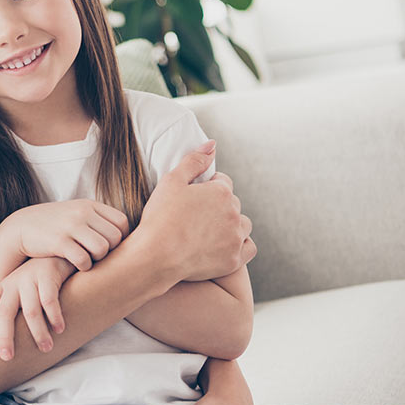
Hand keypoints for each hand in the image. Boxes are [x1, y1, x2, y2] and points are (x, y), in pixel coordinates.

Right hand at [0, 200, 129, 271]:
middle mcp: (82, 212)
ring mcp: (71, 226)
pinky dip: (83, 267)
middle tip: (97, 258)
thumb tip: (125, 236)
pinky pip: (84, 259)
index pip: (121, 222)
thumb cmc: (54, 225)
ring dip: (97, 260)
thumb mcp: (76, 213)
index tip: (109, 248)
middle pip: (114, 237)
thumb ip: (98, 220)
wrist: (20, 228)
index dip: (120, 238)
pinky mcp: (59, 242)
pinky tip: (76, 266)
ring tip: (87, 262)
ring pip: (102, 249)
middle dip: (109, 252)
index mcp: (89, 205)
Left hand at [0, 257, 75, 360]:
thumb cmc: (38, 281)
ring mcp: (30, 278)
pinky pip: (49, 300)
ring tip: (45, 348)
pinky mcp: (48, 274)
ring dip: (38, 332)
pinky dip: (54, 317)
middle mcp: (13, 282)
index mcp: (3, 288)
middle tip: (7, 357)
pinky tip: (60, 329)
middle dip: (5, 336)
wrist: (58, 252)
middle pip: (4, 311)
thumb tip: (8, 343)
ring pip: (30, 311)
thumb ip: (14, 311)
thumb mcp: (20, 292)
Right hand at [139, 141, 254, 281]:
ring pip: (243, 225)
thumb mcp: (171, 181)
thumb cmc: (160, 218)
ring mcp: (235, 238)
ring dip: (231, 225)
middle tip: (196, 216)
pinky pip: (248, 248)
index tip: (195, 197)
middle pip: (233, 204)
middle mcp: (233, 213)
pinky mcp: (233, 259)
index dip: (208, 187)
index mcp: (221, 192)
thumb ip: (194, 161)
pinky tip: (224, 244)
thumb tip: (212, 145)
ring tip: (209, 231)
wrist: (155, 256)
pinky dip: (240, 245)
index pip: (223, 182)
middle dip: (219, 206)